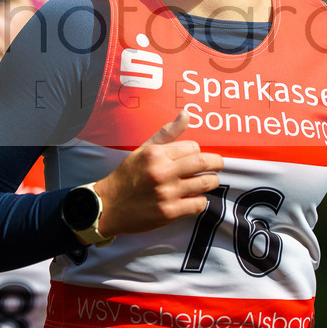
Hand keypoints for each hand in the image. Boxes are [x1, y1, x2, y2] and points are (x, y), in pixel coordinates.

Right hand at [95, 110, 222, 238]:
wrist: (108, 206)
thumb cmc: (128, 176)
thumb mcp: (143, 150)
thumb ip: (167, 133)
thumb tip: (187, 114)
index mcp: (155, 154)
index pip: (193, 147)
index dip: (197, 151)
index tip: (194, 157)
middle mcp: (161, 172)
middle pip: (204, 162)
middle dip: (217, 163)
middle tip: (218, 165)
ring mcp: (166, 194)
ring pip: (206, 183)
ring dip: (211, 182)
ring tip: (207, 181)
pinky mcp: (169, 213)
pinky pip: (199, 204)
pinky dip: (201, 201)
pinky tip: (194, 198)